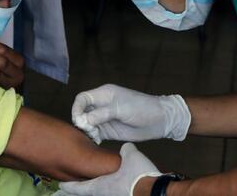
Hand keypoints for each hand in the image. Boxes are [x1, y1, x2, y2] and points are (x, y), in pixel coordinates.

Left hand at [56, 143, 160, 195]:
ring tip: (97, 181)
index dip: (68, 185)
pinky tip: (117, 183)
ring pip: (101, 193)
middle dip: (83, 186)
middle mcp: (104, 194)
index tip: (61, 184)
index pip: (78, 188)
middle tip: (77, 179)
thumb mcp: (130, 156)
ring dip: (97, 188)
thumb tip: (125, 147)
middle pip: (88, 192)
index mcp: (99, 187)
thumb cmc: (137, 176)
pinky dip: (110, 188)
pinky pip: (112, 193)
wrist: (153, 191)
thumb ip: (125, 150)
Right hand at [72, 84, 190, 143]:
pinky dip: (91, 138)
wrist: (159, 120)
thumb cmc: (141, 108)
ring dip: (85, 130)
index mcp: (104, 94)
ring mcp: (104, 119)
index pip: (82, 98)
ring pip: (86, 124)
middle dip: (80, 121)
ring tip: (93, 135)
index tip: (79, 120)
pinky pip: (94, 134)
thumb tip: (84, 120)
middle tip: (86, 129)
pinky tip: (95, 141)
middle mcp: (101, 106)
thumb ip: (102, 113)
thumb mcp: (121, 108)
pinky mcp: (108, 131)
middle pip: (82, 112)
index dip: (77, 108)